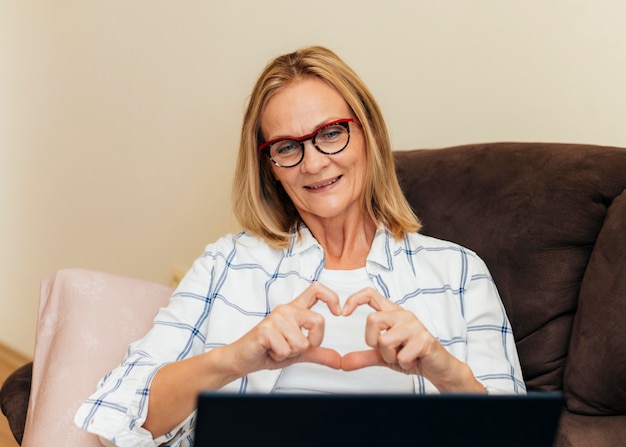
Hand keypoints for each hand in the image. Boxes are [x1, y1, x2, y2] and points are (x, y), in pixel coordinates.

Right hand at [225, 282, 342, 376]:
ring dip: (291, 353)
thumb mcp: (299, 352)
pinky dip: (280, 357)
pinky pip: (287, 350)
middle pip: (318, 321)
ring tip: (277, 348)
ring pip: (302, 342)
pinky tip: (269, 350)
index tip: (338, 312)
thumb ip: (318, 353)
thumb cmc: (268, 350)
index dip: (332, 297)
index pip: (317, 290)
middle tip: (294, 347)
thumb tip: (339, 359)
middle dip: (312, 342)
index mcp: (295, 310)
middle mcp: (287, 310)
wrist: (243, 358)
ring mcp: (276, 318)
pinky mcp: (266, 329)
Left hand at [340, 287, 484, 392]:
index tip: (342, 312)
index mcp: (392, 313)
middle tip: (387, 351)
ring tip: (402, 356)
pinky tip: (413, 361)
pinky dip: (404, 364)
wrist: (439, 368)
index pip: (370, 294)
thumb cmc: (413, 356)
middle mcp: (403, 315)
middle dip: (373, 341)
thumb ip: (364, 357)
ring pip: (385, 341)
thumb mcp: (384, 356)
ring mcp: (415, 325)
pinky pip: (401, 356)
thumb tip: (342, 362)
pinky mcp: (425, 339)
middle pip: (372, 319)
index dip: (354, 299)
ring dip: (390, 356)